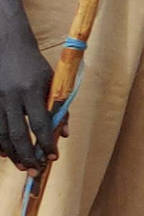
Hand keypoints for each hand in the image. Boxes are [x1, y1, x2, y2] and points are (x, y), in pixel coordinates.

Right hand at [0, 13, 52, 171]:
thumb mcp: (53, 81)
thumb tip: (65, 134)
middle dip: (27, 155)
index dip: (46, 143)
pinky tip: (4, 153)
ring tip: (21, 166)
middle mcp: (12, 96)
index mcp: (33, 90)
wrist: (7, 44)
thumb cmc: (34, 65)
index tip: (52, 157)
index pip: (41, 123)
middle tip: (35, 171)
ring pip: (2, 133)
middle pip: (19, 133)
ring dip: (12, 153)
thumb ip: (60, 107)